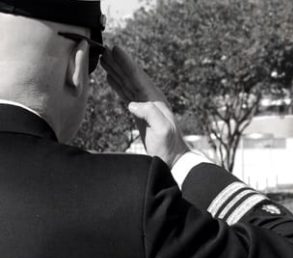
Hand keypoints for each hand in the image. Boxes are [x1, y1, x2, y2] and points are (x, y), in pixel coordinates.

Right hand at [101, 46, 188, 166]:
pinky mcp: (139, 115)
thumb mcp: (162, 130)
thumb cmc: (169, 146)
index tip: (115, 49)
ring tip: (105, 59)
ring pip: (127, 84)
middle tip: (104, 48)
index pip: (138, 77)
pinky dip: (118, 85)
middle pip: (131, 77)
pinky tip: (111, 79)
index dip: (126, 63)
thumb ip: (150, 114)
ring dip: (116, 71)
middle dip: (118, 63)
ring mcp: (145, 107)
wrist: (173, 160)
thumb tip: (132, 103)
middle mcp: (150, 100)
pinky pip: (127, 95)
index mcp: (155, 100)